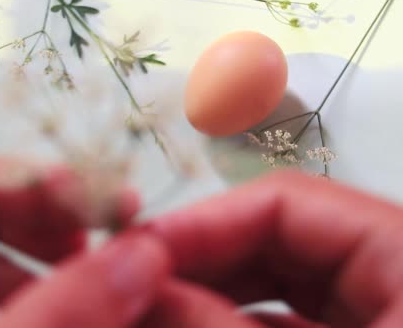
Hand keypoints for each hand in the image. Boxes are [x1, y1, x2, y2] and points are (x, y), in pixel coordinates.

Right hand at [140, 171, 402, 327]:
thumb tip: (140, 288)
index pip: (288, 201)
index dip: (203, 220)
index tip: (140, 249)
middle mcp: (391, 270)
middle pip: (273, 241)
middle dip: (198, 262)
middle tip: (138, 283)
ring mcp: (373, 310)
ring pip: (273, 283)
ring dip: (209, 294)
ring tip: (154, 306)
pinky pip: (288, 320)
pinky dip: (237, 322)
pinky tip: (189, 325)